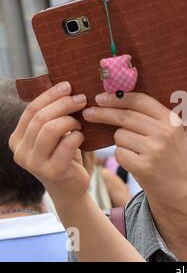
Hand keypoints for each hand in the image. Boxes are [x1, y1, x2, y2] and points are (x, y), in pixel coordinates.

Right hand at [9, 82, 89, 209]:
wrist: (71, 188)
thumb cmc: (64, 156)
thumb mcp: (54, 135)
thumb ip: (52, 116)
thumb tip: (66, 87)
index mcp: (18, 138)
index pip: (31, 110)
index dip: (50, 95)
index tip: (68, 85)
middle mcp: (21, 151)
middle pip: (41, 118)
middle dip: (64, 104)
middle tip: (82, 99)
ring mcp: (34, 163)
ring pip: (51, 129)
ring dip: (70, 121)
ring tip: (80, 123)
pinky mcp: (52, 171)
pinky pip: (66, 145)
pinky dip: (77, 136)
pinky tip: (82, 136)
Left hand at [82, 92, 186, 212]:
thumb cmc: (174, 155)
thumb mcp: (172, 131)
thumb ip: (151, 117)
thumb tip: (116, 101)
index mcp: (171, 119)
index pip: (139, 101)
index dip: (117, 98)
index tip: (100, 98)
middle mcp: (163, 132)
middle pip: (124, 117)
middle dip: (103, 114)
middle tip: (88, 113)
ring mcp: (154, 150)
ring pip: (120, 136)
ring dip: (121, 141)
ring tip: (137, 151)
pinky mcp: (144, 167)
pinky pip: (119, 154)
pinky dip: (122, 156)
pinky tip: (136, 162)